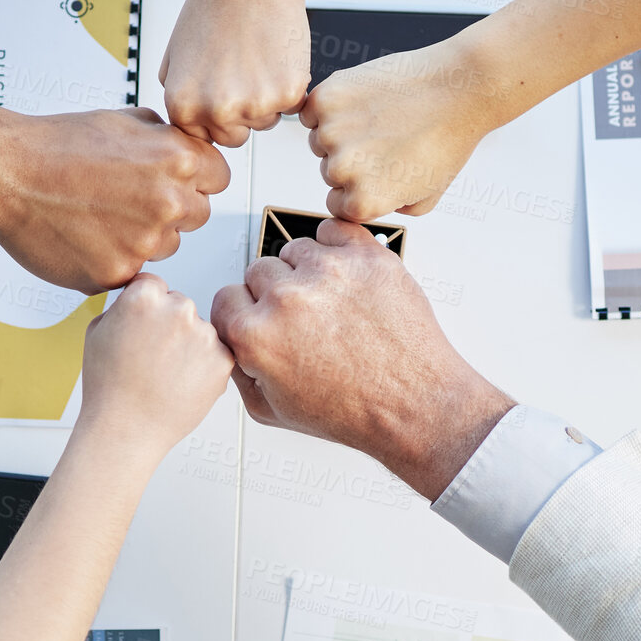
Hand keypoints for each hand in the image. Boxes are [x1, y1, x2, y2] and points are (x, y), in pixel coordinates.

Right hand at [0, 95, 229, 292]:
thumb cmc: (57, 144)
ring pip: (167, 246)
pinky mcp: (115, 273)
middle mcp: (167, 203)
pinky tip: (86, 234)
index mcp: (177, 160)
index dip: (196, 176)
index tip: (175, 178)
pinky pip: (131, 270)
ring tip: (101, 213)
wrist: (6, 173)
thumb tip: (191, 151)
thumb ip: (167, 138)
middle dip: (173, 207)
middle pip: (197, 215)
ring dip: (144, 235)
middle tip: (130, 196)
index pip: (219, 178)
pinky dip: (112, 257)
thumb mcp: (124, 120)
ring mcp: (143, 243)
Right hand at [78, 274, 234, 460]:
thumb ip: (122, 306)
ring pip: (199, 330)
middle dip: (170, 325)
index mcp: (145, 297)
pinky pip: (216, 352)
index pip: (154, 285)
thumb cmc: (109, 387)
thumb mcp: (97, 331)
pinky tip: (181, 381)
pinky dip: (204, 365)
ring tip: (165, 373)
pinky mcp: (223, 359)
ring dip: (189, 345)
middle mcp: (178, 309)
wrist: (126, 429)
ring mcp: (204, 334)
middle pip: (180, 305)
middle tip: (153, 356)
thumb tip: (137, 296)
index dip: (147, 308)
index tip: (144, 326)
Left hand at [159, 0, 310, 146]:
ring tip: (257, 58)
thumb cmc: (214, 5)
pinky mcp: (287, 94)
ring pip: (264, 122)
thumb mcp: (174, 55)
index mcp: (184, 105)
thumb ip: (179, 95)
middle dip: (239, 112)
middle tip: (242, 72)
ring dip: (265, 99)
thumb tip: (192, 122)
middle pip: (234, 136)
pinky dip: (287, 86)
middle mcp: (217, 111)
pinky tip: (275, 56)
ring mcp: (254, 105)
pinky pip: (290, 106)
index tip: (220, 91)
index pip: (201, 137)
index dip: (213, 114)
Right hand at [211, 219, 513, 498]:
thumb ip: (239, 371)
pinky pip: (334, 229)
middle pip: (259, 270)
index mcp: (256, 334)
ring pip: (296, 249)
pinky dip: (337, 247)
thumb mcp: (272, 411)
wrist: (415, 405)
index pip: (226, 298)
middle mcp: (287, 298)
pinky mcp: (366, 257)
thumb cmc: (355, 411)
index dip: (244, 311)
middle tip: (302, 318)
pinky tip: (344, 275)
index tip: (258, 316)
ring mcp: (328, 272)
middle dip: (275, 293)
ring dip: (306, 271)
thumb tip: (231, 344)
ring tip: (330, 302)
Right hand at [300, 35, 496, 220]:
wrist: (457, 89)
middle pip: (328, 171)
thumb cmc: (448, 137)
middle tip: (384, 139)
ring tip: (379, 117)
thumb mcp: (428, 195)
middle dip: (350, 158)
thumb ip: (393, 208)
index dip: (357, 186)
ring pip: (319, 139)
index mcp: (363, 201)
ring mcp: (331, 132)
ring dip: (339, 131)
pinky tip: (362, 102)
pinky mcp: (327, 98)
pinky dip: (328, 107)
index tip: (374, 169)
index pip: (337, 204)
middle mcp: (342, 170)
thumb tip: (372, 201)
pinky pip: (311, 111)